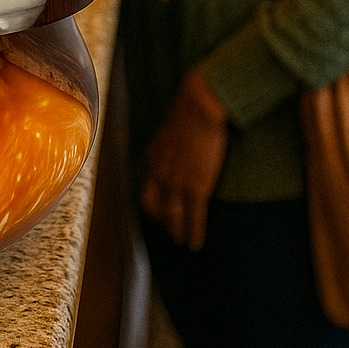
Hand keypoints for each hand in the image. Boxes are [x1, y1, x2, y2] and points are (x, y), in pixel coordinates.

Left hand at [140, 70, 229, 249]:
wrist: (200, 105)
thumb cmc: (190, 110)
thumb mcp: (172, 128)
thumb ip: (171, 143)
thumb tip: (177, 145)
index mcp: (154, 157)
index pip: (148, 185)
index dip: (154, 200)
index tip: (161, 208)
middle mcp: (160, 172)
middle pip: (153, 205)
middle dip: (161, 220)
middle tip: (170, 229)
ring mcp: (177, 181)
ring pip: (173, 215)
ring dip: (177, 231)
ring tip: (183, 242)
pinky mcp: (196, 185)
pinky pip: (193, 216)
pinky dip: (193, 232)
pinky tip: (195, 242)